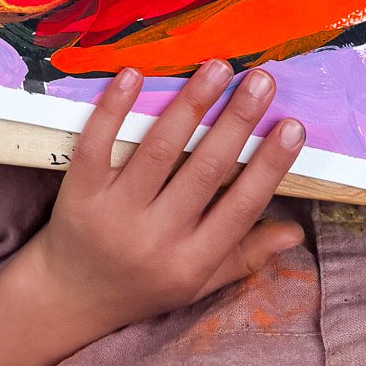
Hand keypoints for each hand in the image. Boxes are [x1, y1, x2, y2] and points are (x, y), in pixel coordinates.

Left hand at [13, 62, 306, 345]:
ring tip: (217, 67)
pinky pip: (97, 144)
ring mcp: (114, 213)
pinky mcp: (79, 193)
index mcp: (190, 262)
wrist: (69, 297)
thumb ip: (244, 256)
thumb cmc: (143, 285)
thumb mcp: (197, 284)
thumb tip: (295, 230)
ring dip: (190, 104)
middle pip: (204, 171)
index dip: (269, 166)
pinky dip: (115, 108)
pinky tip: (135, 74)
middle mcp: (155, 238)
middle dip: (237, 122)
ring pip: (158, 151)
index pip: (241, 208)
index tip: (293, 126)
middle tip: (262, 80)